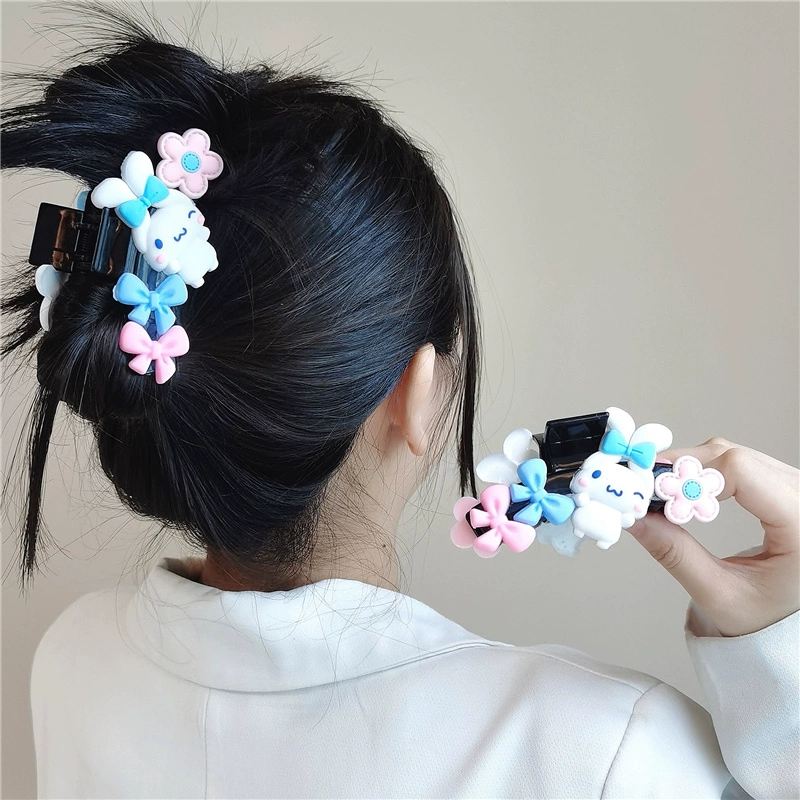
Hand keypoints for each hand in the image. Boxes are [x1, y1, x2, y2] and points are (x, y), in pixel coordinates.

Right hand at [629, 438, 798, 636]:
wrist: (794, 623)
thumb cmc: (769, 616)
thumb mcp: (720, 594)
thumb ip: (676, 555)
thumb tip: (635, 518)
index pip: (741, 470)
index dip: (693, 478)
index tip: (656, 497)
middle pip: (732, 457)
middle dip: (684, 471)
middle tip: (648, 493)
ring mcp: (796, 487)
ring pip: (731, 454)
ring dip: (692, 470)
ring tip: (665, 496)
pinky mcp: (783, 486)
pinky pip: (738, 463)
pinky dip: (705, 472)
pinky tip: (687, 493)